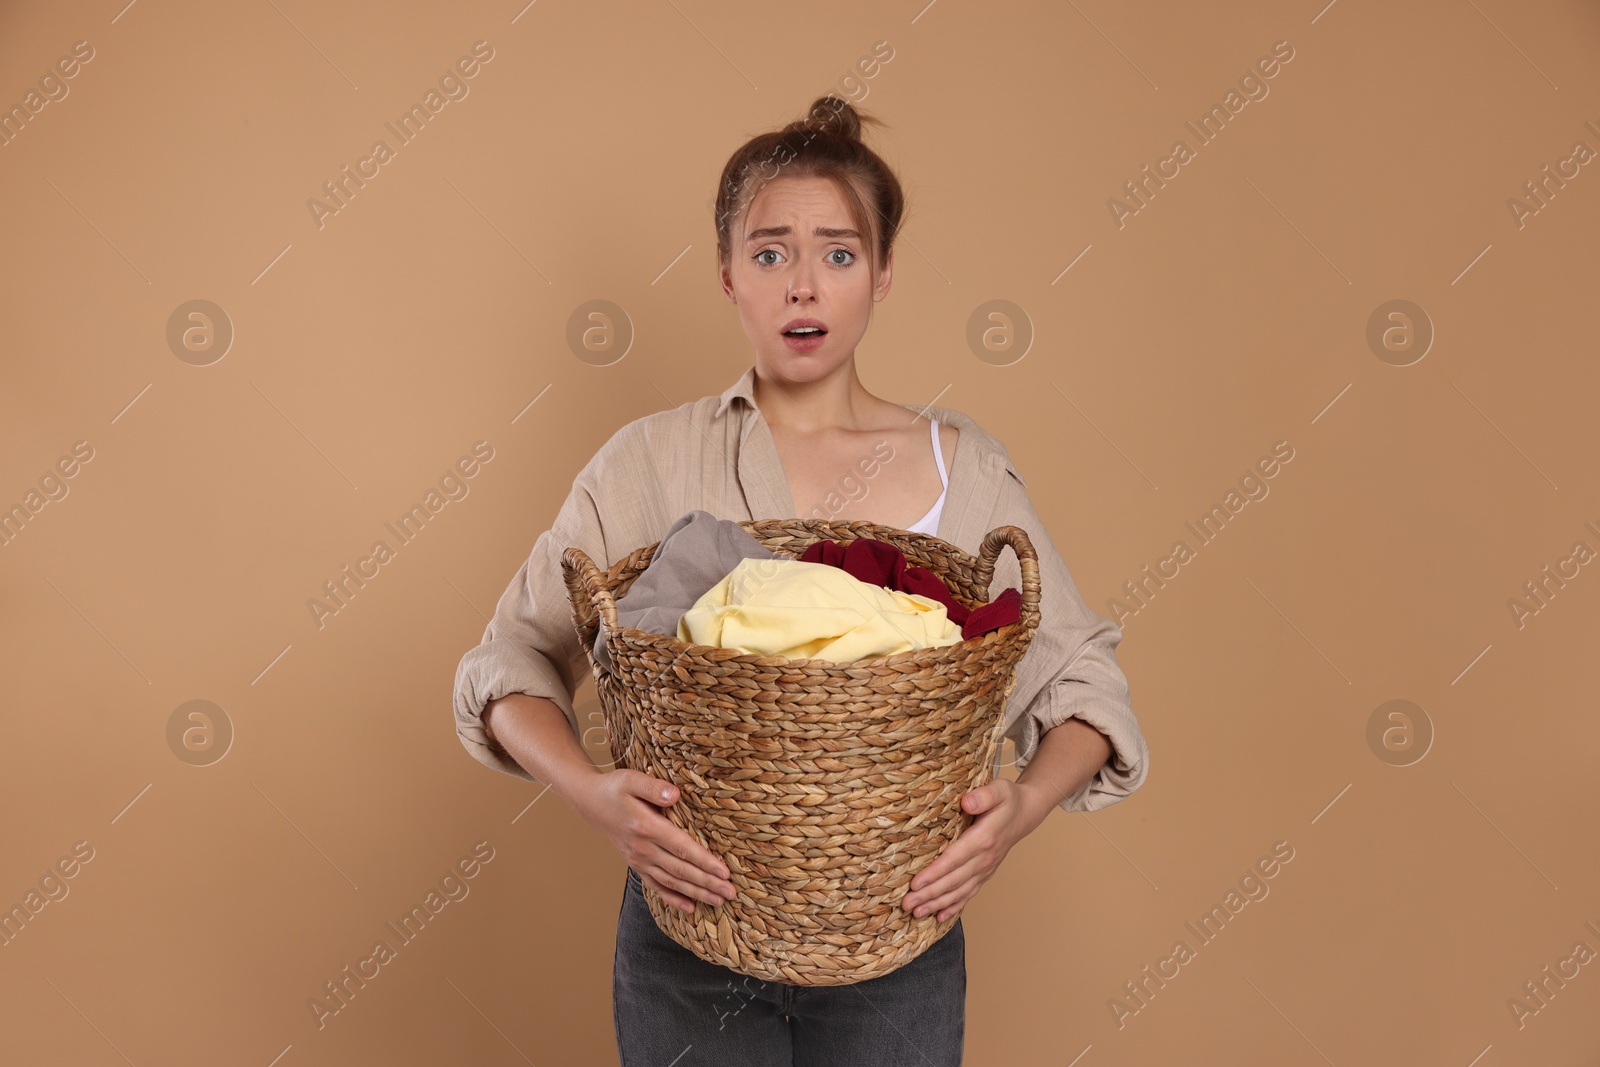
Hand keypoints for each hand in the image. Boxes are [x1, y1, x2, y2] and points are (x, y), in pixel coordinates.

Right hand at [575, 768, 736, 914]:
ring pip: (672, 881)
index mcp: (646, 827)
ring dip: (696, 893)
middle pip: (681, 869)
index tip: (724, 873)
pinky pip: (656, 886)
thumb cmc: (615, 788)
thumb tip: (675, 795)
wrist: (591, 803)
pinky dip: (673, 898)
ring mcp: (639, 859)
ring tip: (719, 901)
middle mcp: (643, 848)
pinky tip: (690, 908)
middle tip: (731, 893)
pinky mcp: (636, 864)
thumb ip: (654, 787)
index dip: (704, 862)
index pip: (682, 847)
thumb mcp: (632, 779)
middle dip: (707, 883)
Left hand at [899, 778, 1044, 921]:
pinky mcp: (985, 873)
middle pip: (953, 880)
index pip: (955, 859)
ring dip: (937, 904)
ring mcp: (985, 869)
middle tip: (907, 903)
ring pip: (959, 891)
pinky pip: (969, 893)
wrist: (1025, 814)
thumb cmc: (1008, 799)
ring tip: (917, 912)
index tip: (915, 883)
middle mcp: (985, 858)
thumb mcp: (999, 790)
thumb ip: (984, 796)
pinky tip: (940, 917)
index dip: (935, 872)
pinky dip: (954, 906)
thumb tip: (966, 802)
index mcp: (984, 838)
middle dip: (929, 894)